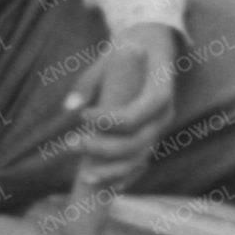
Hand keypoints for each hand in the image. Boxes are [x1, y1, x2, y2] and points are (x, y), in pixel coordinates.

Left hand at [28, 23, 179, 183]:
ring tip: (83, 175)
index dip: (108, 121)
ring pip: (140, 158)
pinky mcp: (152, 137)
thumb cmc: (129, 49)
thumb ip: (89, 82)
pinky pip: (141, 164)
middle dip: (103, 148)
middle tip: (70, 143)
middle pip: (137, 142)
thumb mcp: (109, 56)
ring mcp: (160, 129)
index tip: (83, 116)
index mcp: (160, 90)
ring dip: (111, 170)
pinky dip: (124, 177)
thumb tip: (69, 108)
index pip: (136, 116)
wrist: (153, 47)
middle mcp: (165, 114)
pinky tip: (105, 187)